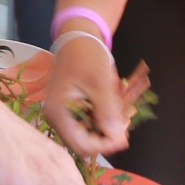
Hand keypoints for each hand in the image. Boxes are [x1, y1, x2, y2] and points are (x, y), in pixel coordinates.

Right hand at [43, 35, 130, 159]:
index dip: (104, 144)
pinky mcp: (76, 111)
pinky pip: (93, 124)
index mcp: (59, 113)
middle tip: (125, 121)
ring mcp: (67, 116)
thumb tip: (117, 136)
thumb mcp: (99, 82)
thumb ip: (107, 110)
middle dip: (108, 136)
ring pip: (92, 135)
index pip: (81, 145)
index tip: (123, 134)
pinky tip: (117, 106)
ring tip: (124, 111)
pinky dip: (107, 119)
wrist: (79, 39)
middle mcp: (60, 119)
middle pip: (86, 143)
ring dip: (110, 128)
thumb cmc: (85, 55)